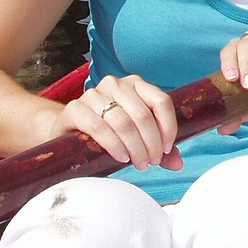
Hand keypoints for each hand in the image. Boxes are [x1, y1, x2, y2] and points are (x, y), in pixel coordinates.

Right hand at [59, 74, 184, 171]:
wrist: (69, 131)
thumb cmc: (109, 133)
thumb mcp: (137, 136)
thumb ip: (157, 146)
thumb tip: (179, 163)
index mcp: (136, 84)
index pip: (161, 101)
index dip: (168, 127)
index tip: (167, 149)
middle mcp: (116, 84)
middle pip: (143, 115)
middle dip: (151, 143)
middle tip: (151, 162)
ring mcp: (94, 94)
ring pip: (123, 122)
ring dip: (135, 147)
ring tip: (139, 164)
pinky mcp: (75, 108)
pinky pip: (99, 127)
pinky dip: (114, 145)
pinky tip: (121, 157)